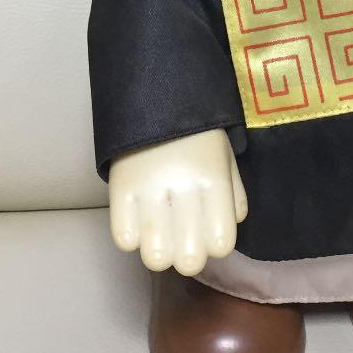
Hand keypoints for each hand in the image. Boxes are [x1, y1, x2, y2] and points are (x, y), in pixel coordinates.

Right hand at [108, 129, 247, 275]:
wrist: (157, 93)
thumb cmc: (197, 134)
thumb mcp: (226, 158)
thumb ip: (233, 197)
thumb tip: (223, 238)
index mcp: (214, 177)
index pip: (222, 242)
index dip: (216, 244)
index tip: (210, 233)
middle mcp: (183, 186)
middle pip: (189, 259)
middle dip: (189, 257)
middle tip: (184, 242)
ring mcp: (149, 188)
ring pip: (155, 256)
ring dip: (160, 253)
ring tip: (161, 237)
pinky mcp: (119, 187)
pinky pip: (123, 238)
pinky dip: (132, 238)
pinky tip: (138, 224)